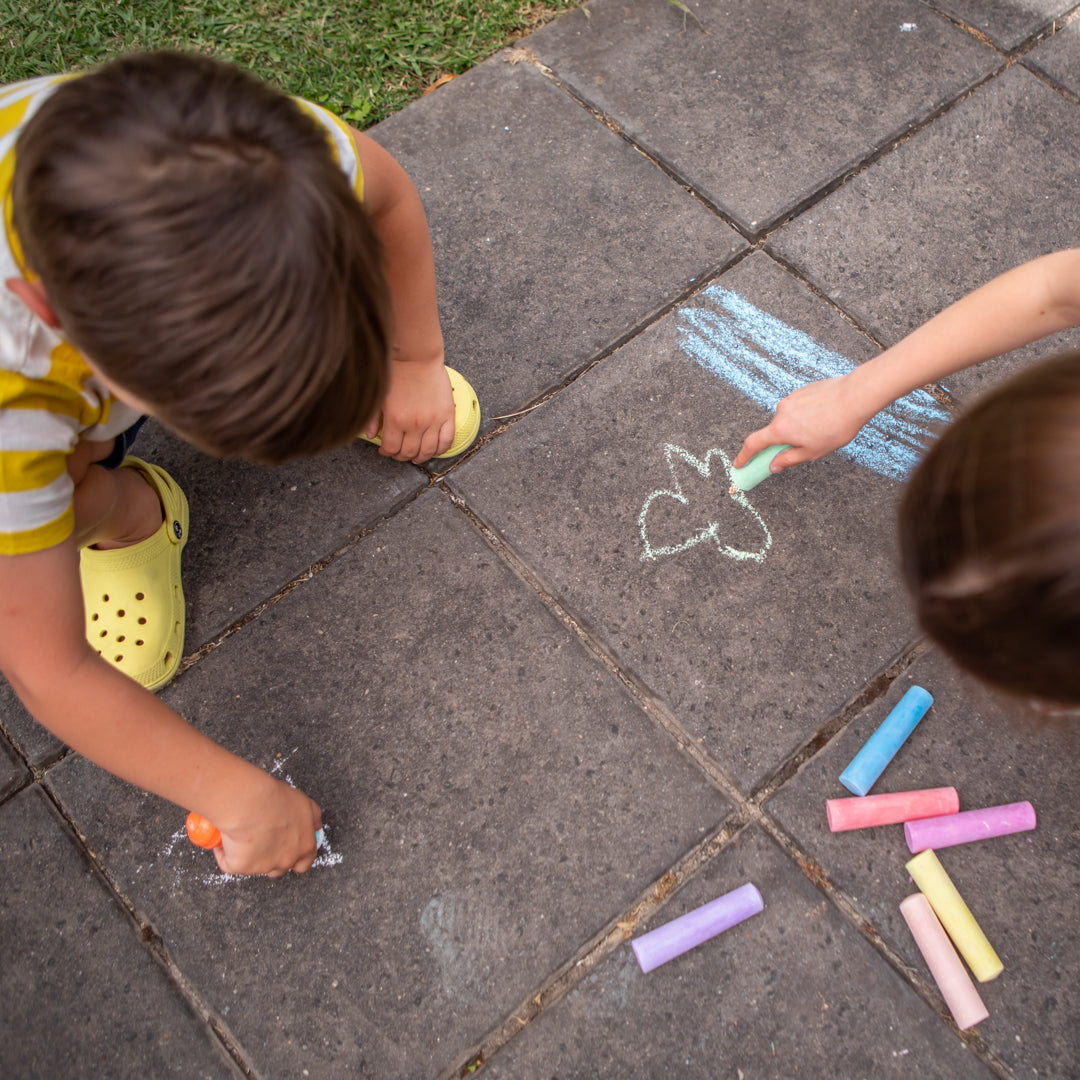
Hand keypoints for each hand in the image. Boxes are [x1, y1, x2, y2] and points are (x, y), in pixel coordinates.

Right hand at [212, 776, 322, 877]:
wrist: (251, 802)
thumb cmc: (276, 798)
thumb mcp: (304, 803)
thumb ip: (313, 817)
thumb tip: (316, 826)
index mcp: (305, 845)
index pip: (305, 862)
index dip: (296, 857)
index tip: (288, 849)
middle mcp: (287, 860)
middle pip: (280, 868)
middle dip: (272, 858)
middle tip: (262, 840)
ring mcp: (264, 866)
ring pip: (256, 867)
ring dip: (250, 857)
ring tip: (243, 837)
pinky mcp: (241, 867)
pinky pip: (229, 863)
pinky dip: (223, 853)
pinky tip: (222, 839)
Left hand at [365, 357, 454, 462]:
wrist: (416, 356)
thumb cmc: (396, 372)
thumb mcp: (379, 396)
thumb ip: (374, 418)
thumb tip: (370, 435)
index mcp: (395, 420)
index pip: (391, 449)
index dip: (388, 453)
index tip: (387, 450)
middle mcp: (414, 424)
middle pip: (409, 452)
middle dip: (403, 456)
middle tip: (401, 453)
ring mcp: (433, 421)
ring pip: (429, 451)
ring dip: (422, 457)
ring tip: (417, 455)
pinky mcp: (447, 415)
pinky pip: (447, 440)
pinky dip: (441, 449)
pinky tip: (435, 449)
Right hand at [733, 373, 872, 472]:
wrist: (855, 396)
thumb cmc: (836, 426)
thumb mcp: (812, 452)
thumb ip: (789, 459)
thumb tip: (773, 466)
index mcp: (780, 429)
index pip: (753, 444)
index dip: (744, 456)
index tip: (738, 464)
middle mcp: (781, 411)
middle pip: (774, 431)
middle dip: (784, 441)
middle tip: (803, 447)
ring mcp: (791, 399)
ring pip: (788, 419)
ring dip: (798, 428)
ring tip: (822, 430)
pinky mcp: (803, 390)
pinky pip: (798, 408)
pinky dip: (806, 416)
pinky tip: (824, 418)